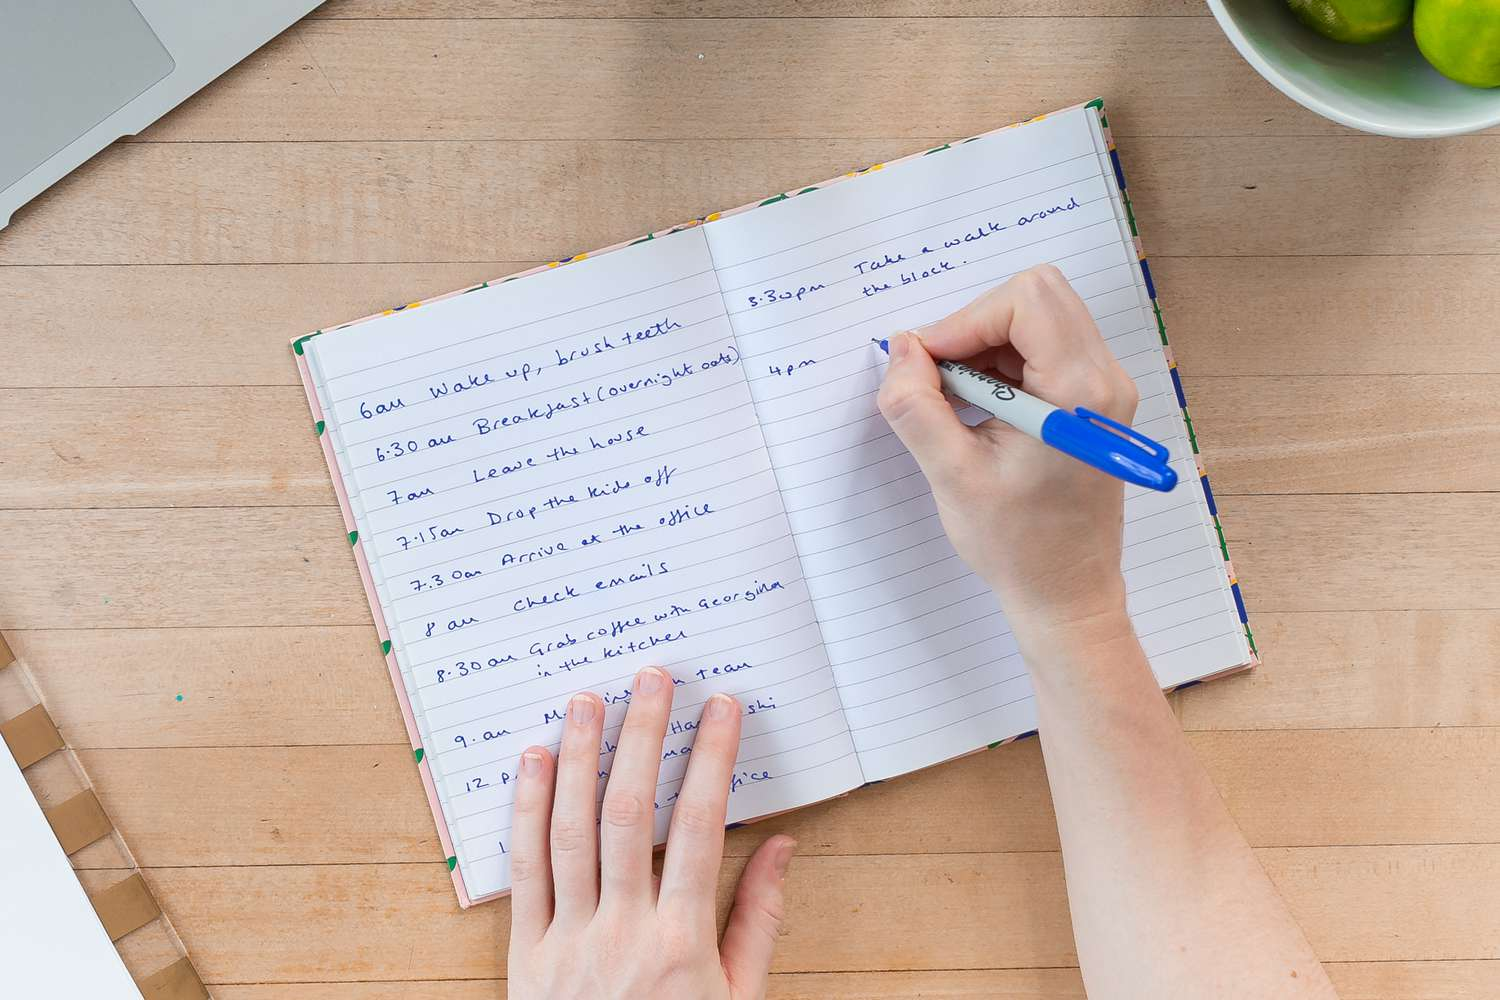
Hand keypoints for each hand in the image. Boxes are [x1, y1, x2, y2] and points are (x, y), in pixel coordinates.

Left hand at [506, 666, 796, 999]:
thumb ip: (758, 922)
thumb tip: (782, 847)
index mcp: (683, 943)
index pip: (702, 828)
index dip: (713, 760)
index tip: (722, 708)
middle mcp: (623, 933)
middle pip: (632, 814)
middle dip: (644, 737)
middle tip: (651, 678)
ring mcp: (568, 941)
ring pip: (572, 832)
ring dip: (581, 758)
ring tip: (588, 700)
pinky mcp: (525, 954)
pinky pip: (525, 870)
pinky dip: (528, 810)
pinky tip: (535, 761)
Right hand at [876, 265, 1138, 639]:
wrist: (1067, 593)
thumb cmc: (1018, 545)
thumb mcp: (951, 474)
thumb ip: (916, 405)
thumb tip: (900, 349)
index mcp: (1079, 392)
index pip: (1024, 301)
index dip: (964, 321)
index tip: (928, 364)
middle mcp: (1104, 379)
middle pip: (1036, 297)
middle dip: (975, 325)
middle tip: (940, 376)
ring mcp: (1105, 389)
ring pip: (1039, 319)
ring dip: (986, 345)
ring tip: (956, 400)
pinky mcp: (1094, 402)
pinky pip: (1046, 350)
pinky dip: (1003, 363)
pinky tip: (978, 409)